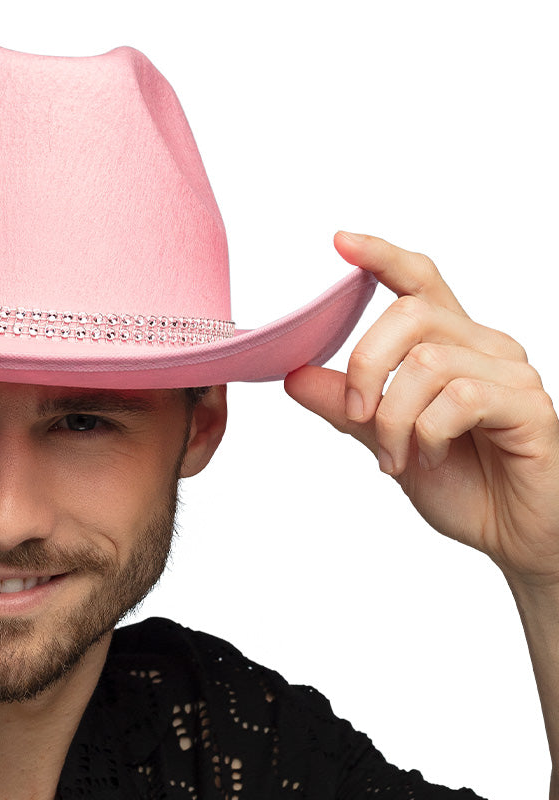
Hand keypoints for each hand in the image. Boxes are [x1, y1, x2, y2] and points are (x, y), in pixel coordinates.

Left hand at [284, 232, 558, 589]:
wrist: (512, 534)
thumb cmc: (460, 483)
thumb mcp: (386, 441)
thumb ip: (345, 407)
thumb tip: (294, 375)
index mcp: (451, 345)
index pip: (418, 282)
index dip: (381, 258)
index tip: (339, 242)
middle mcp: (484, 347)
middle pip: (409, 314)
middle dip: (365, 366)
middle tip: (356, 416)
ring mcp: (511, 373)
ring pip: (427, 361)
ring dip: (393, 418)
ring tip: (395, 458)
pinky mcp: (528, 406)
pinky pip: (460, 397)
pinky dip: (426, 435)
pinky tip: (427, 461)